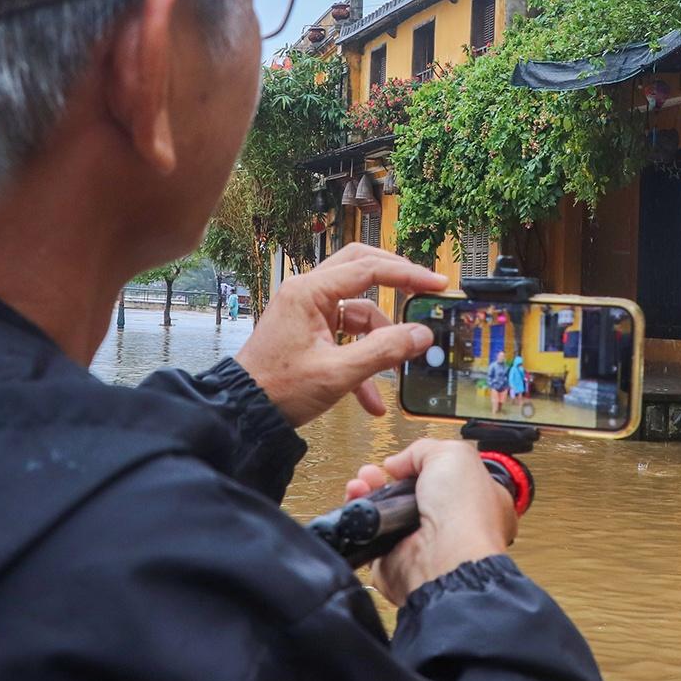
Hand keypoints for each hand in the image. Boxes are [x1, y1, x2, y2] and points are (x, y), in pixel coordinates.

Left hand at [235, 243, 447, 425]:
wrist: (243, 412)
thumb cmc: (279, 389)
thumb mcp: (338, 373)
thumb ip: (384, 351)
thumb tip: (421, 335)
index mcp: (309, 292)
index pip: (368, 269)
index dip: (407, 274)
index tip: (436, 284)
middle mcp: (308, 294)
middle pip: (362, 272)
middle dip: (396, 284)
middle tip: (424, 293)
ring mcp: (308, 312)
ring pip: (358, 311)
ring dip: (379, 341)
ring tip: (395, 369)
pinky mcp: (309, 333)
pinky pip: (346, 337)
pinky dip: (361, 361)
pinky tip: (371, 399)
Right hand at [344, 438, 516, 606]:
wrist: (444, 558)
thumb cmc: (464, 514)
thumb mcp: (453, 455)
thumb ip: (424, 450)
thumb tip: (398, 463)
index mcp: (477, 500)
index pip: (449, 478)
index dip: (427, 465)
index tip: (410, 460)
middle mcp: (449, 523)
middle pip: (411, 492)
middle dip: (390, 477)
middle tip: (378, 470)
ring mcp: (420, 541)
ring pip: (387, 511)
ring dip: (371, 491)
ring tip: (364, 481)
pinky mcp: (393, 558)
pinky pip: (369, 533)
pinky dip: (357, 513)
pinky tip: (357, 498)